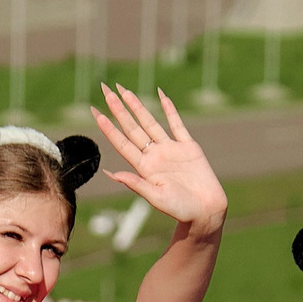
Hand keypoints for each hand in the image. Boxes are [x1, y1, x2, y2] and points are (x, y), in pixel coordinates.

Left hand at [90, 86, 226, 231]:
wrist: (206, 211)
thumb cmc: (180, 209)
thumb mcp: (156, 198)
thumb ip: (135, 184)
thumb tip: (111, 174)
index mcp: (144, 168)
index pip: (122, 143)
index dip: (109, 128)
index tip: (95, 113)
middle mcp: (154, 156)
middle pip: (132, 128)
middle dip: (119, 109)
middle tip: (106, 90)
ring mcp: (171, 149)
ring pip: (150, 122)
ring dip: (138, 106)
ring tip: (124, 91)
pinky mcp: (188, 147)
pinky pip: (177, 124)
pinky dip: (169, 109)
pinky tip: (161, 95)